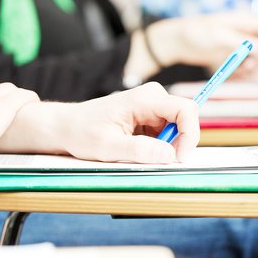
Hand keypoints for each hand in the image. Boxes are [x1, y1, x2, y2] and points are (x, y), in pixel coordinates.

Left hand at [0, 83, 199, 162]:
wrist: (67, 126)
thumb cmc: (82, 132)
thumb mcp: (108, 146)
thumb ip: (140, 150)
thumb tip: (170, 155)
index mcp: (145, 98)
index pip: (186, 110)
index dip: (190, 134)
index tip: (179, 157)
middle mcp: (154, 97)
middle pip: (186, 120)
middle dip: (179, 143)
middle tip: (160, 161)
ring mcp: (154, 106)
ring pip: (179, 129)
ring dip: (167, 146)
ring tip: (139, 152)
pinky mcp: (152, 117)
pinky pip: (169, 133)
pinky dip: (160, 146)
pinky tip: (138, 148)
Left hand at [150, 12, 257, 77]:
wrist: (178, 43)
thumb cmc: (197, 32)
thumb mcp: (222, 36)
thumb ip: (247, 41)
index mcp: (246, 21)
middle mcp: (248, 34)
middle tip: (255, 65)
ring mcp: (242, 47)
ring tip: (244, 68)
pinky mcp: (236, 59)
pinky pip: (250, 69)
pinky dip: (248, 73)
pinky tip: (238, 72)